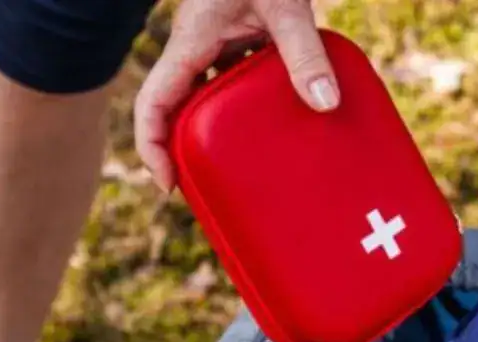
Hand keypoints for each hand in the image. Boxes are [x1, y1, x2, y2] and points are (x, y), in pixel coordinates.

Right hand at [135, 0, 339, 191]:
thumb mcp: (285, 5)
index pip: (153, 104)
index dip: (152, 147)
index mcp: (191, 43)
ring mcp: (217, 41)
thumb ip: (303, 53)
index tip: (170, 184)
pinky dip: (248, 102)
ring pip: (206, 94)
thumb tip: (325, 105)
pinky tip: (280, 117)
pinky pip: (235, 76)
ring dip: (218, 128)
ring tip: (246, 163)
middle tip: (210, 186)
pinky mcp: (240, 34)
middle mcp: (197, 47)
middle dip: (185, 149)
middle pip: (175, 108)